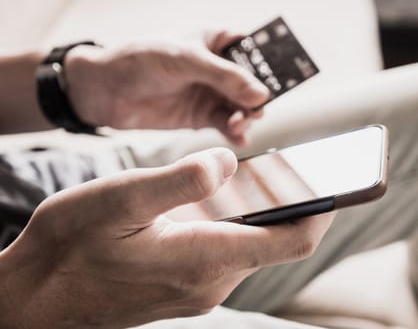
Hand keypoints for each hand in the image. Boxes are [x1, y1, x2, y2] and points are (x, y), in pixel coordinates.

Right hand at [0, 147, 334, 328]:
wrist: (38, 297)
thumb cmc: (72, 244)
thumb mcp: (121, 199)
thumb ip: (180, 180)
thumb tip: (227, 164)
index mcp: (203, 257)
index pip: (292, 238)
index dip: (321, 207)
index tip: (336, 177)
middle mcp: (211, 280)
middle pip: (277, 239)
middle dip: (294, 202)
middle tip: (300, 163)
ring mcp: (199, 287)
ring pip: (252, 243)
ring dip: (262, 209)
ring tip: (265, 173)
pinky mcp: (186, 284)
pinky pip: (228, 250)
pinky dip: (237, 222)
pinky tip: (221, 198)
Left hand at [65, 32, 269, 145]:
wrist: (106, 90)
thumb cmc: (141, 60)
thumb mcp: (185, 60)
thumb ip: (224, 77)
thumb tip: (260, 95)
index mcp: (216, 42)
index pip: (252, 51)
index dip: (266, 66)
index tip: (274, 82)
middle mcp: (218, 69)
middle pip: (251, 84)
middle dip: (256, 98)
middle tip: (254, 110)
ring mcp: (210, 94)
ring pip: (241, 107)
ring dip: (245, 117)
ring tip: (239, 125)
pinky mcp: (200, 116)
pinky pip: (225, 125)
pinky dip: (235, 132)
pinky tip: (238, 138)